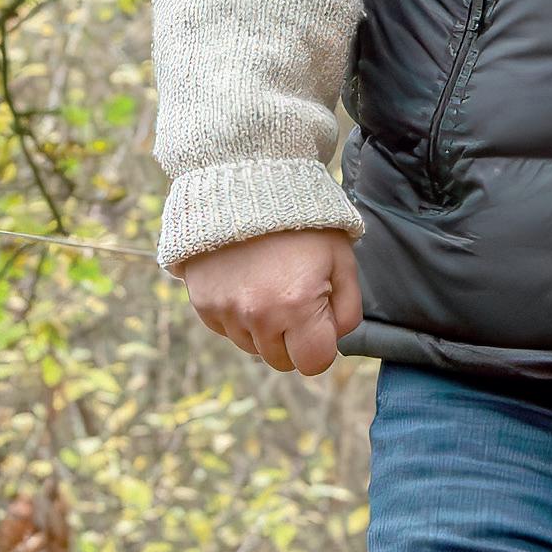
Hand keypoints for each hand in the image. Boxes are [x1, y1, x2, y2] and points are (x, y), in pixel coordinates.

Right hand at [176, 229, 360, 380]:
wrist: (247, 188)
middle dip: (294, 339)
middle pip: (282, 360)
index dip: (322, 345)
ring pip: (253, 347)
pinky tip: (248, 282)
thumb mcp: (342, 260)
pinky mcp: (204, 304)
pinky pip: (227, 330)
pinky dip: (239, 316)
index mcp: (297, 306)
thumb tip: (333, 339)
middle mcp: (258, 316)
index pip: (314, 363)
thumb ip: (347, 309)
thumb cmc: (304, 224)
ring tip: (270, 285)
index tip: (321, 320)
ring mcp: (226, 312)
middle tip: (296, 299)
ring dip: (265, 329)